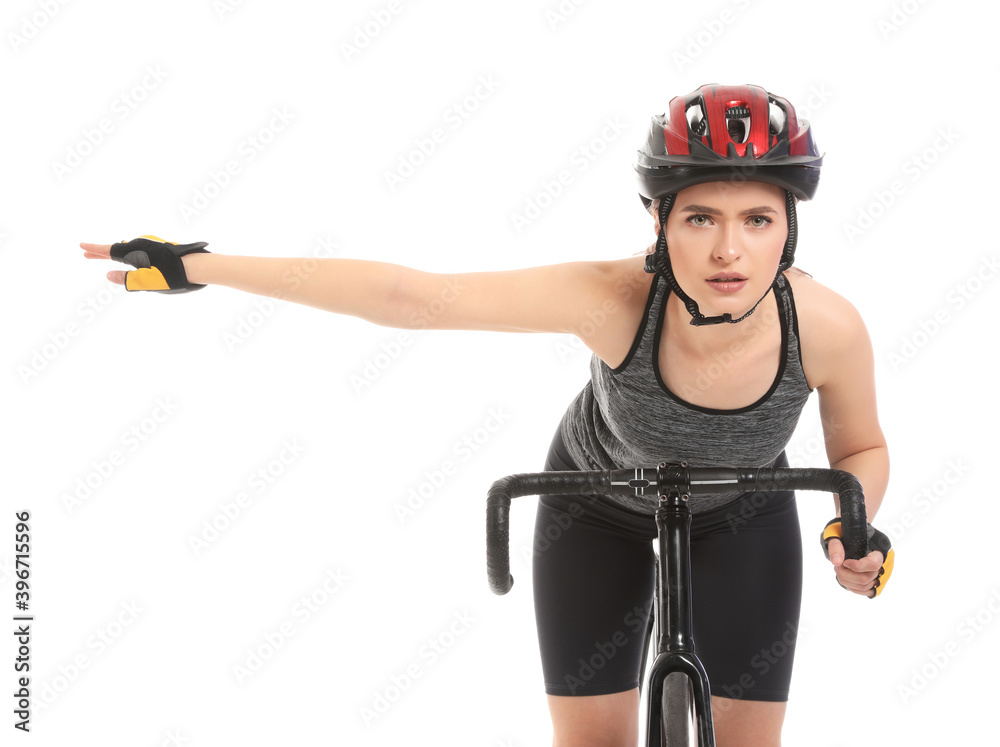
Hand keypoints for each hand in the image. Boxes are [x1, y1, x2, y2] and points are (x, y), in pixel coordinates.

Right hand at [80, 236, 208, 291]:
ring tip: (104, 255)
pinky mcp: (162, 249)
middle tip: (87, 254)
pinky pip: (139, 251)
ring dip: (116, 253)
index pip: (109, 250)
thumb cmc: (171, 276)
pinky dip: (129, 254)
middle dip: (101, 252)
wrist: (198, 267)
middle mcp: (141, 245)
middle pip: (117, 248)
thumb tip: (108, 275)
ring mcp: (152, 245)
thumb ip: (126, 280)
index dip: (94, 249)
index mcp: (134, 251)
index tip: (81, 246)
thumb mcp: (145, 282)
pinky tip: (132, 259)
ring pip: (129, 249)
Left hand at [825, 537, 884, 596]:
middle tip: (838, 566)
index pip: (873, 564)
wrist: (849, 534)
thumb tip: (836, 561)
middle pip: (866, 578)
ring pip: (864, 586)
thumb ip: (835, 546)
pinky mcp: (875, 581)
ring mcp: (880, 574)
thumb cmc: (844, 533)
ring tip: (839, 569)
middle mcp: (883, 563)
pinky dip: (853, 587)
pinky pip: (866, 591)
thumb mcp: (837, 533)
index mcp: (878, 549)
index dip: (856, 566)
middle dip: (847, 574)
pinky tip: (845, 578)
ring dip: (847, 581)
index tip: (844, 562)